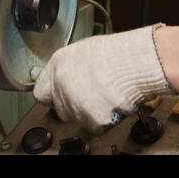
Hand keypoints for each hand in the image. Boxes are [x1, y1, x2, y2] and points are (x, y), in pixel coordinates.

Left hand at [32, 24, 171, 131]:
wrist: (137, 62)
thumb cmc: (118, 53)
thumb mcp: (85, 51)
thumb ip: (69, 68)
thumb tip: (67, 76)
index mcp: (58, 65)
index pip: (41, 92)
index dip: (54, 95)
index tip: (60, 96)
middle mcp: (62, 86)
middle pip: (61, 109)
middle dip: (76, 104)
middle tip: (94, 93)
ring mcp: (75, 104)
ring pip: (79, 119)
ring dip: (91, 111)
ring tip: (107, 93)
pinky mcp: (92, 119)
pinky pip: (96, 125)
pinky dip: (106, 118)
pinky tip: (113, 102)